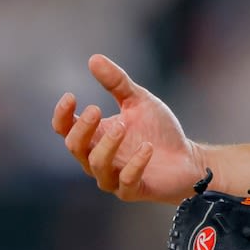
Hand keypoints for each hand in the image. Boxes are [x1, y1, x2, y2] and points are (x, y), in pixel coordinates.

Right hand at [52, 53, 205, 202]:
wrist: (186, 158)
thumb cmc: (158, 130)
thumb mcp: (139, 101)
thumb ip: (117, 83)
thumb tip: (94, 58)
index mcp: (94, 136)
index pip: (65, 129)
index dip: (62, 115)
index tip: (71, 96)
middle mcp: (97, 158)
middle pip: (75, 147)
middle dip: (83, 129)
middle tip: (97, 109)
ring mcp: (113, 177)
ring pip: (96, 165)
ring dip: (108, 145)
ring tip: (124, 124)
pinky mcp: (133, 190)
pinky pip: (126, 181)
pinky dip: (135, 165)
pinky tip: (147, 147)